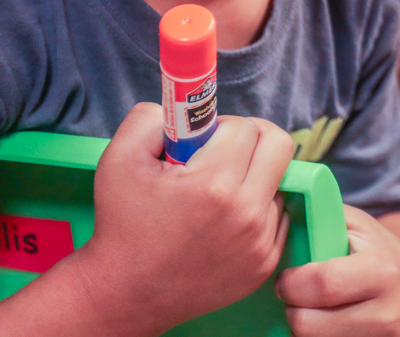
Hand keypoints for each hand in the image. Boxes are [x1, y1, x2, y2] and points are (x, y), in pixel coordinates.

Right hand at [71, 104, 293, 333]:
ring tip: (216, 194)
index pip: (247, 127)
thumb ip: (149, 117)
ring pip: (279, 182)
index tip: (205, 140)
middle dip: (253, 138)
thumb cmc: (121, 224)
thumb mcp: (119, 159)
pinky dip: (257, 210)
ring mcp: (259, 242)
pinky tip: (223, 220)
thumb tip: (182, 105)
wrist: (124, 293)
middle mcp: (245, 214)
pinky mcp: (265, 263)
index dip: (222, 126)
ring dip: (254, 178)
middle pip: (279, 146)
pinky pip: (278, 216)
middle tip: (227, 149)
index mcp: (214, 184)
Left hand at [278, 208, 399, 336]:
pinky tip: (328, 325)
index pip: (321, 284)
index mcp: (381, 270)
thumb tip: (283, 202)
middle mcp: (386, 311)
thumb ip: (324, 216)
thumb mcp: (360, 227)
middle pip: (308, 326)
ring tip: (314, 311)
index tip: (287, 278)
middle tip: (296, 298)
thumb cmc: (381, 253)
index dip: (291, 283)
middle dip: (292, 310)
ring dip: (305, 329)